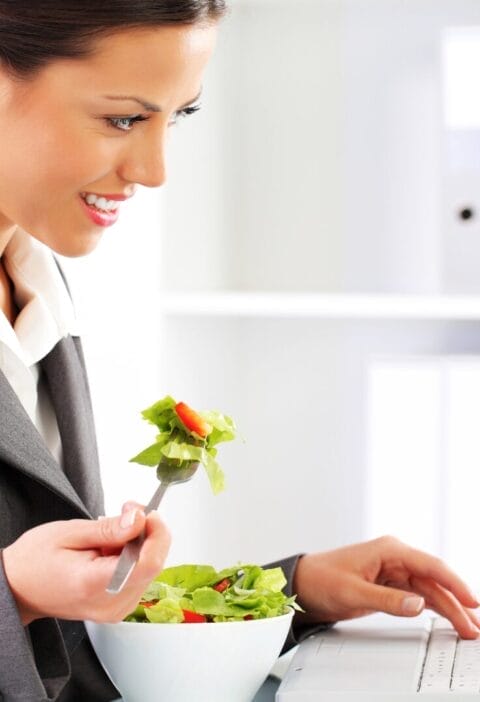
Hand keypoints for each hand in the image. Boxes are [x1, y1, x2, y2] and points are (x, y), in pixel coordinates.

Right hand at [2, 504, 170, 625]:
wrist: (18, 588)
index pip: (147, 564)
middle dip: (146, 532)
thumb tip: (141, 519)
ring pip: (148, 569)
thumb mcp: (70, 532)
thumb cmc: (36, 560)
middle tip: (127, 510)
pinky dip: (132, 557)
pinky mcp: (117, 608)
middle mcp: (110, 604)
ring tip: (109, 533)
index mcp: (95, 585)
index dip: (156, 534)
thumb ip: (109, 529)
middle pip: (152, 564)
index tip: (148, 512)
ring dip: (138, 544)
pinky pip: (139, 576)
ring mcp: (115, 610)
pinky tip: (111, 549)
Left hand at [293, 535, 479, 638]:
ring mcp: (394, 570)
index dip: (454, 583)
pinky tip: (448, 617)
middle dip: (456, 602)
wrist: (304, 584)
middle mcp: (395, 557)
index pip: (430, 565)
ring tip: (467, 627)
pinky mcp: (390, 583)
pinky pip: (418, 594)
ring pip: (429, 589)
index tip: (471, 601)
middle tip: (473, 625)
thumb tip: (418, 604)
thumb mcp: (353, 593)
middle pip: (434, 580)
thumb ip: (387, 600)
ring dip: (448, 607)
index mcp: (388, 550)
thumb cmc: (322, 579)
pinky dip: (433, 607)